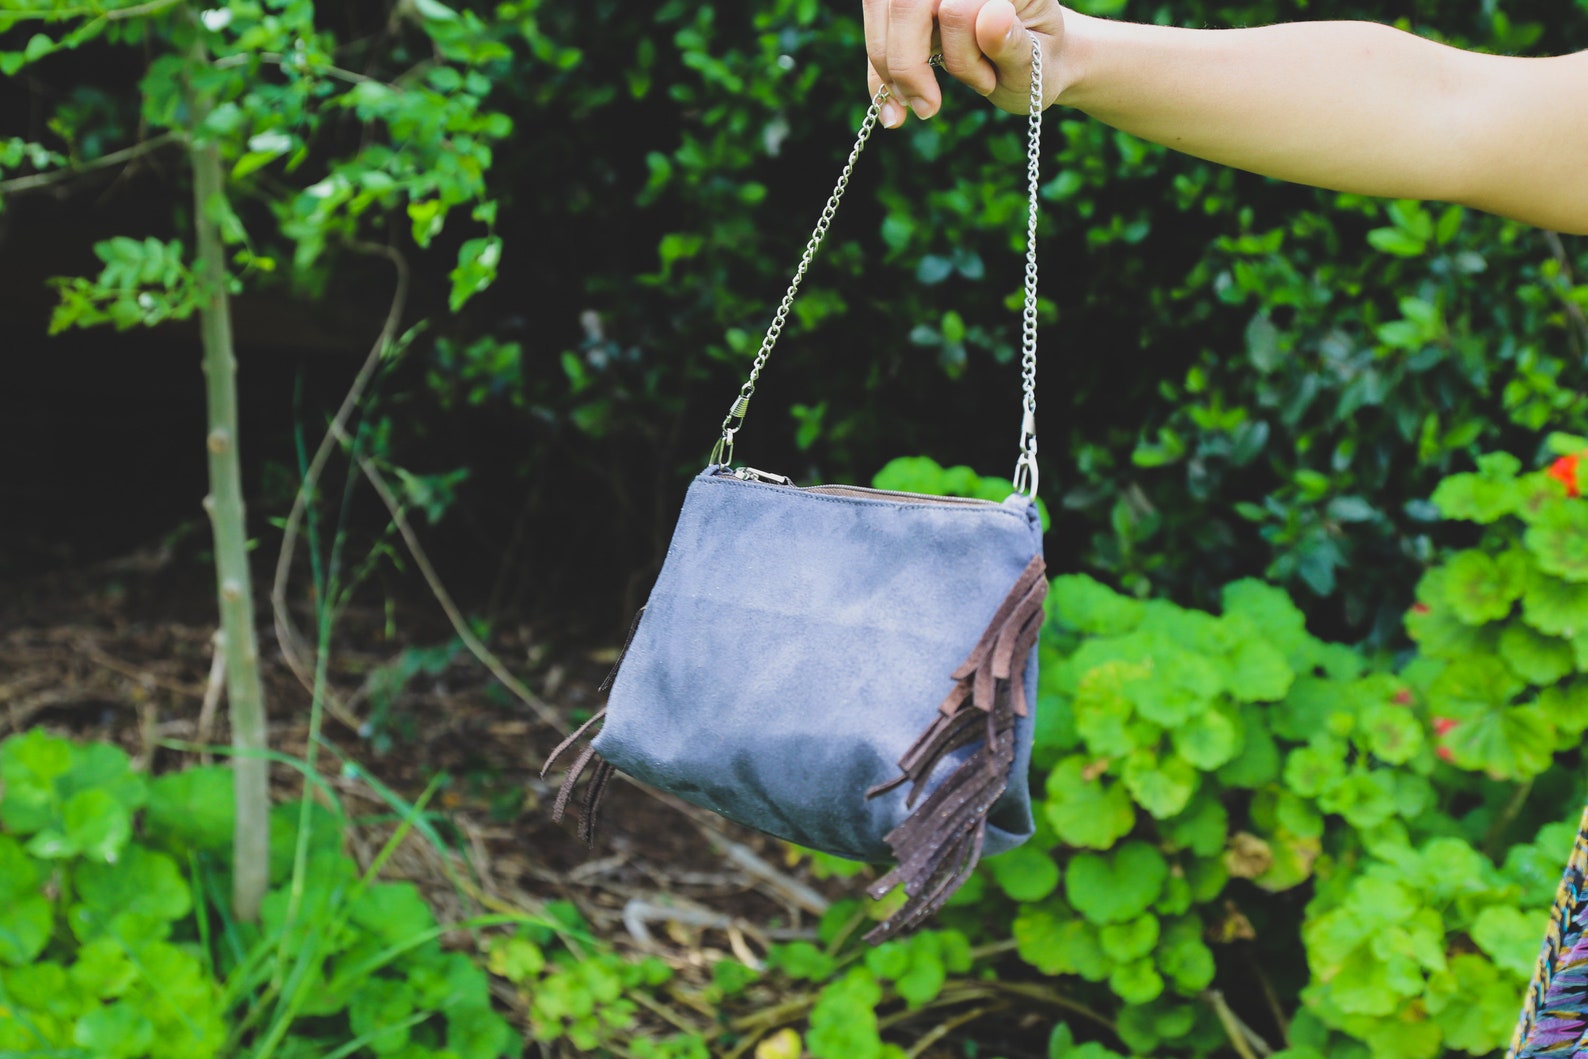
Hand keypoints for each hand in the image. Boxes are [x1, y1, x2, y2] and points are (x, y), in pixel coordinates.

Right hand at [864, 0, 1069, 127]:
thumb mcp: (1037, 65)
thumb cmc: (1038, 63)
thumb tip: (990, 14)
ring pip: (878, 8)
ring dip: (888, 65)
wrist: (1031, 59)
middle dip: (905, 61)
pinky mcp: (908, 1)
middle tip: (925, 108)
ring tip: (910, 105)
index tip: (985, 84)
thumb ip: (1012, 43)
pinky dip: (878, 70)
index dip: (960, 53)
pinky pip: (875, 23)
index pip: (956, 7)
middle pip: (903, 2)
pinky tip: (892, 107)